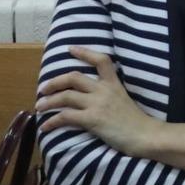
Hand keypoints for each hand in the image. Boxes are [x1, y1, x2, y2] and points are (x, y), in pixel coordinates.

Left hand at [36, 46, 158, 155]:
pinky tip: (45, 127)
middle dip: (55, 82)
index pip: (101, 60)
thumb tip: (90, 98)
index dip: (85, 52)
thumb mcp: (124, 100)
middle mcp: (104, 90)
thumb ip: (109, 95)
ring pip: (65, 96)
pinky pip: (65, 116)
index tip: (71, 49)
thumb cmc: (136, 122)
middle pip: (74, 77)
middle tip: (43, 89)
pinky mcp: (92, 119)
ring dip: (48, 101)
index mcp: (114, 84)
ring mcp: (98, 104)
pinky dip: (52, 122)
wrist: (145, 135)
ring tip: (39, 107)